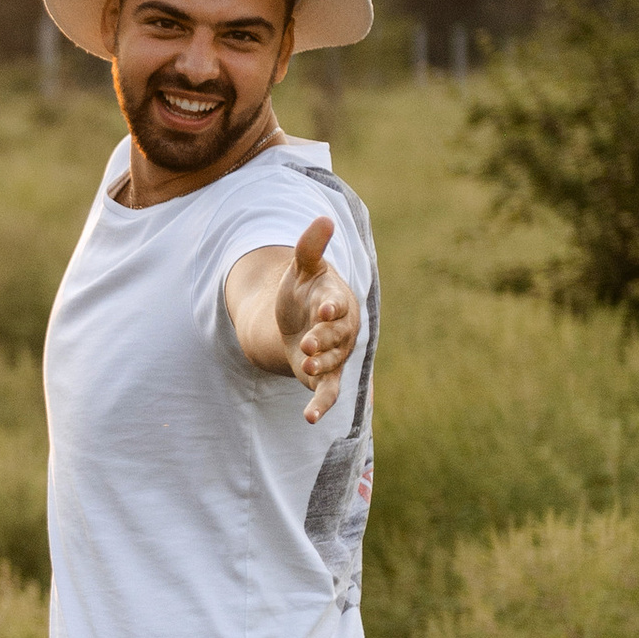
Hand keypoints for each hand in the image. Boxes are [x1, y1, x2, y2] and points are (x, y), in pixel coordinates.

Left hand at [273, 215, 360, 425]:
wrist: (298, 319)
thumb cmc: (303, 290)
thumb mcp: (302, 268)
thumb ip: (310, 247)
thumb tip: (324, 219)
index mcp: (336, 301)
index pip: (338, 304)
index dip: (332, 307)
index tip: (325, 307)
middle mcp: (340, 330)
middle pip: (336, 336)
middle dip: (324, 339)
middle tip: (308, 342)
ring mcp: (334, 355)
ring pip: (333, 363)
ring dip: (322, 366)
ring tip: (307, 366)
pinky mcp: (324, 376)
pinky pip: (328, 393)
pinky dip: (321, 405)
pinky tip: (309, 418)